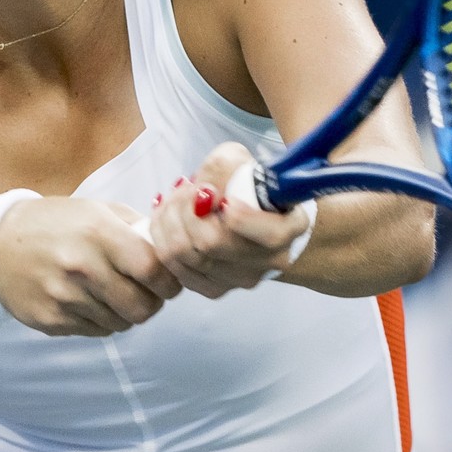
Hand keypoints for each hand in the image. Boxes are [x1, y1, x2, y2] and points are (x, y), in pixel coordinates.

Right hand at [0, 197, 182, 336]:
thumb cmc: (54, 224)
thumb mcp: (95, 209)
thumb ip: (135, 227)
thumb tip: (170, 248)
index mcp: (98, 232)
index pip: (153, 270)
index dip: (168, 281)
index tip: (168, 281)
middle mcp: (82, 266)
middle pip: (142, 306)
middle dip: (152, 302)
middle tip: (147, 293)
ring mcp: (65, 297)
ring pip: (121, 323)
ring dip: (126, 312)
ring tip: (114, 293)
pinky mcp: (52, 321)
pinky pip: (97, 331)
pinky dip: (102, 320)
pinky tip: (90, 300)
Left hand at [148, 142, 310, 297]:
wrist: (252, 217)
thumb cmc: (249, 185)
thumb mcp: (242, 162)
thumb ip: (224, 167)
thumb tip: (202, 187)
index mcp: (289, 228)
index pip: (269, 234)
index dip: (239, 216)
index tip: (215, 192)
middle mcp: (270, 260)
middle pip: (212, 243)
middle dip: (185, 208)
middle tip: (183, 186)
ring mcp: (242, 279)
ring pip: (187, 256)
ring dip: (168, 220)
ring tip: (170, 198)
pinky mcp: (216, 288)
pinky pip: (176, 268)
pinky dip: (163, 238)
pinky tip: (165, 218)